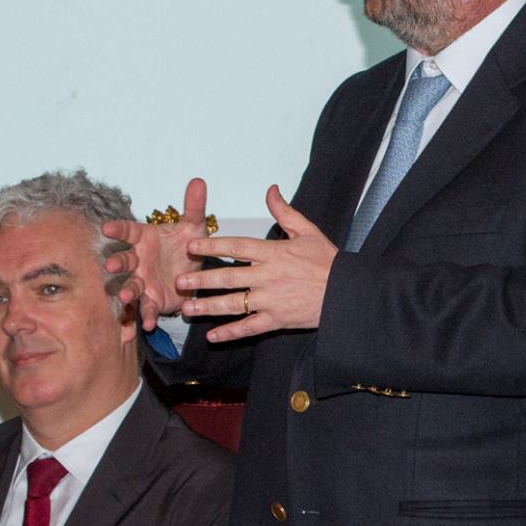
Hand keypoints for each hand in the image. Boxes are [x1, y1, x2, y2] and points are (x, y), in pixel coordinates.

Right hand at [101, 176, 209, 330]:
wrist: (194, 276)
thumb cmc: (186, 248)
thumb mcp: (194, 228)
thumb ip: (194, 207)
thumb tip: (199, 181)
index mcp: (145, 238)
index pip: (128, 231)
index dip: (117, 230)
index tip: (106, 227)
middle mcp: (139, 260)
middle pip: (124, 260)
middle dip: (116, 262)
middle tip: (110, 264)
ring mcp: (143, 281)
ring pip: (130, 286)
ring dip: (126, 292)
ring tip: (126, 298)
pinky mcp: (152, 300)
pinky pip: (147, 309)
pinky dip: (146, 316)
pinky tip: (148, 324)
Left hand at [178, 186, 336, 342]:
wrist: (346, 293)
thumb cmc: (328, 261)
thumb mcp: (308, 231)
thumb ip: (285, 212)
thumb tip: (271, 190)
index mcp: (274, 252)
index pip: (237, 246)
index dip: (212, 245)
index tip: (191, 246)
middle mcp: (269, 276)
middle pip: (228, 276)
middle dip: (202, 279)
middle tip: (180, 281)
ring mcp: (271, 300)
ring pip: (234, 304)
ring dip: (209, 306)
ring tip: (187, 308)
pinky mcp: (278, 320)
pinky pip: (250, 327)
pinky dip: (231, 332)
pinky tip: (212, 335)